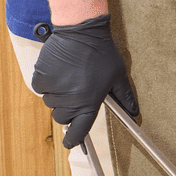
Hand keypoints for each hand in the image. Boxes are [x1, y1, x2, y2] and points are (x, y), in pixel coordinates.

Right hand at [31, 13, 138, 147]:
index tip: (71, 144)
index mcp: (89, 102)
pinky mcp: (41, 77)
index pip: (80, 129)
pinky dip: (47, 84)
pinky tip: (59, 72)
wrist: (81, 32)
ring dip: (58, 96)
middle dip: (69, 111)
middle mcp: (70, 99)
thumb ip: (125, 97)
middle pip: (63, 117)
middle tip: (77, 95)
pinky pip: (41, 89)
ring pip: (51, 103)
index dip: (75, 139)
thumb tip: (134, 112)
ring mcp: (54, 89)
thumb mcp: (118, 76)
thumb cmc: (102, 54)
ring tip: (71, 78)